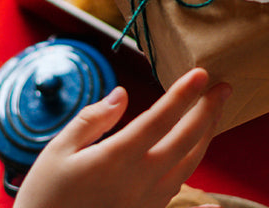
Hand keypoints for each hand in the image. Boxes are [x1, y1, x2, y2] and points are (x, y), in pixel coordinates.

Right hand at [15, 68, 231, 207]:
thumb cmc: (44, 197)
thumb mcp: (58, 151)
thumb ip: (92, 120)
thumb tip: (121, 95)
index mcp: (117, 158)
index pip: (161, 119)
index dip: (183, 94)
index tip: (202, 73)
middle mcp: (140, 180)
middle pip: (186, 141)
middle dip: (208, 112)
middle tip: (224, 88)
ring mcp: (147, 202)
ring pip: (188, 167)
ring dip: (205, 139)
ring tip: (213, 117)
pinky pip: (180, 202)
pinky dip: (200, 198)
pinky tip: (214, 204)